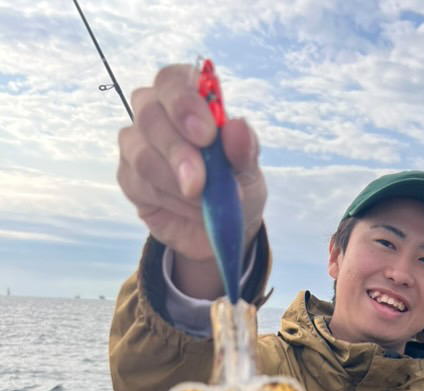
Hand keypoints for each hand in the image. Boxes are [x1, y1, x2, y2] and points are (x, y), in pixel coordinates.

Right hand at [117, 64, 266, 288]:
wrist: (220, 230)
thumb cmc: (234, 187)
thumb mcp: (249, 171)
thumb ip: (244, 149)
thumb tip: (238, 127)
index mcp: (187, 96)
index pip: (173, 81)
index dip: (185, 103)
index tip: (206, 135)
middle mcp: (155, 112)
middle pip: (150, 115)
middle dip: (178, 151)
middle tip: (200, 183)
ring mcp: (137, 144)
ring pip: (142, 154)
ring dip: (176, 183)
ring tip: (204, 203)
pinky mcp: (128, 177)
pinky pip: (137, 183)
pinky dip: (168, 200)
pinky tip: (188, 208)